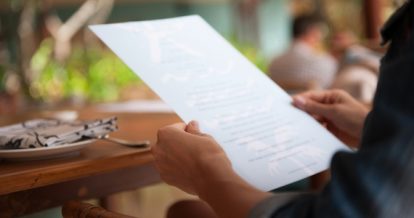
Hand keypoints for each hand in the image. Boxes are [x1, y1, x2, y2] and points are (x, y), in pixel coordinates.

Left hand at [152, 121, 271, 217]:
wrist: (214, 181)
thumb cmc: (210, 155)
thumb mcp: (205, 137)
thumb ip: (194, 131)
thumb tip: (192, 126)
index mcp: (166, 135)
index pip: (175, 127)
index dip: (188, 129)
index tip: (197, 132)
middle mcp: (159, 150)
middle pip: (170, 142)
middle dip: (182, 141)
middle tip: (198, 143)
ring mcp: (162, 166)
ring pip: (171, 156)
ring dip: (181, 154)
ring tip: (199, 157)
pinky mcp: (169, 179)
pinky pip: (174, 168)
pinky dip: (182, 167)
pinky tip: (196, 168)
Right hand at [292, 89, 368, 146]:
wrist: (371, 135)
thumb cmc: (356, 118)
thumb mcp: (334, 111)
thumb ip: (315, 107)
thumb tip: (296, 100)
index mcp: (332, 97)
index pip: (311, 96)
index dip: (299, 100)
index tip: (287, 104)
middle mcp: (329, 107)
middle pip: (310, 108)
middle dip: (300, 112)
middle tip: (286, 117)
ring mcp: (329, 119)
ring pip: (312, 120)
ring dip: (304, 123)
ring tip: (292, 127)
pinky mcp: (330, 131)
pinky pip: (316, 130)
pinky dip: (310, 132)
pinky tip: (302, 135)